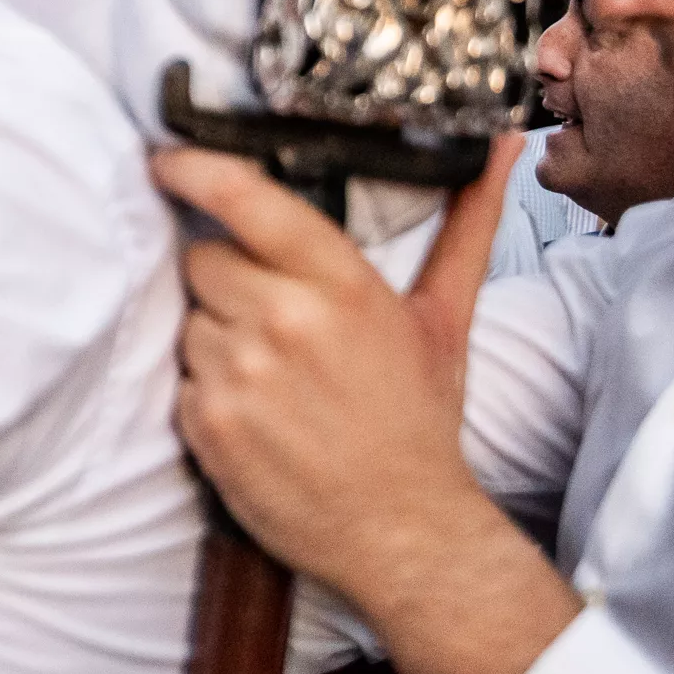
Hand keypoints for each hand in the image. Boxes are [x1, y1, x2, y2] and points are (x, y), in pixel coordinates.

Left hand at [152, 138, 519, 598]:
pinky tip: (256, 411)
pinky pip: (179, 375)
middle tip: (275, 318)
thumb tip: (504, 143)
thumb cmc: (419, 419)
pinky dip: (207, 387)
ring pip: (188, 317)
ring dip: (216, 335)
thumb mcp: (444, 318)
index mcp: (342, 285)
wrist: (402, 531)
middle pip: (203, 257)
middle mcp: (284, 320)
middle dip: (227, 279)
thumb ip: (467, 224)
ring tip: (274, 374)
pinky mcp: (205, 422)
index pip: (245, 198)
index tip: (169, 160)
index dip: (195, 170)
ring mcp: (239, 373)